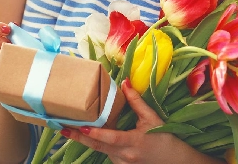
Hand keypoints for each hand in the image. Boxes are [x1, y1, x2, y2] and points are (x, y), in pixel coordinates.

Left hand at [60, 78, 206, 163]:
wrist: (175, 161)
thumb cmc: (164, 138)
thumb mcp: (152, 118)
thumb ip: (136, 101)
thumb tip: (125, 82)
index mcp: (133, 142)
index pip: (110, 138)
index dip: (95, 133)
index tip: (81, 126)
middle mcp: (125, 155)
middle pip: (97, 146)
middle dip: (78, 137)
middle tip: (62, 129)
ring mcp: (123, 162)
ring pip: (101, 150)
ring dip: (87, 140)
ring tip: (70, 130)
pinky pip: (107, 153)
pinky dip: (98, 144)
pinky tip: (90, 135)